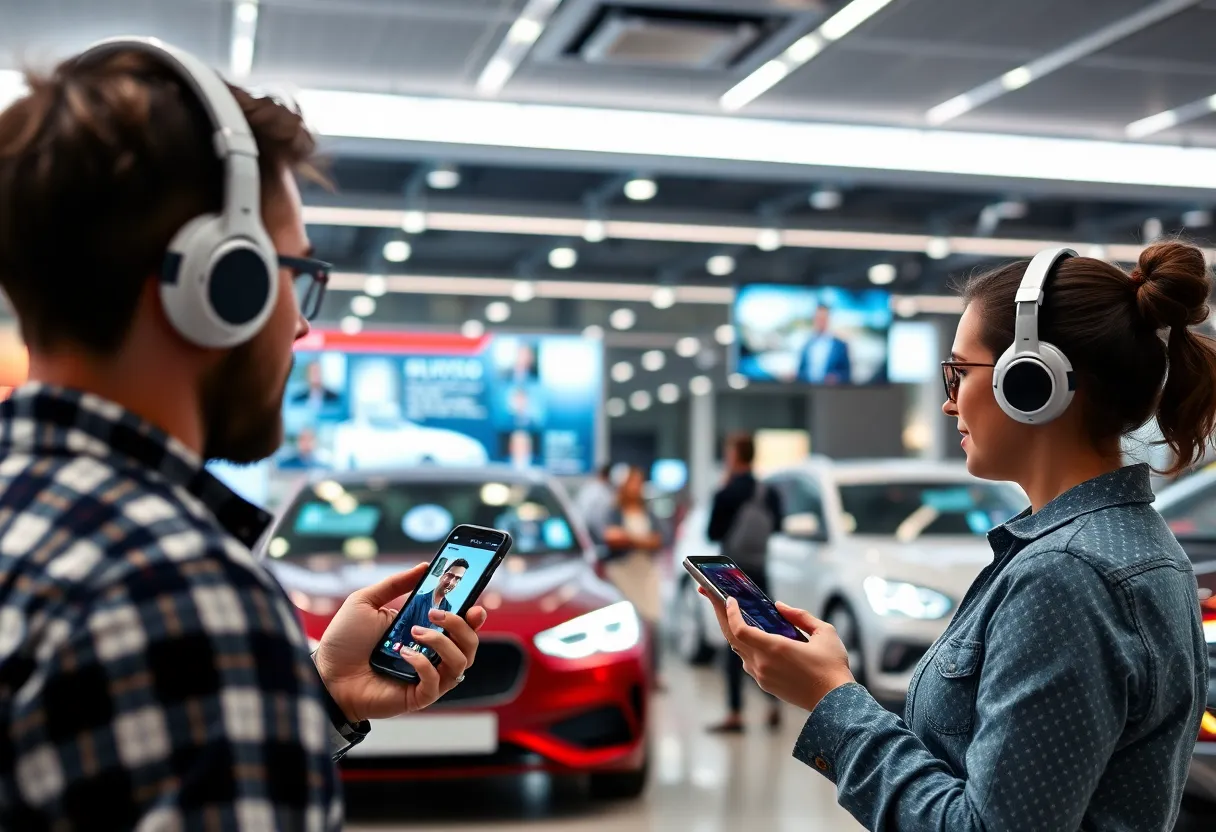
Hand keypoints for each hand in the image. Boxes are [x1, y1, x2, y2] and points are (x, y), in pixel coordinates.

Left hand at [313, 563, 487, 722]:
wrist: (324, 674)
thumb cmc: (344, 640)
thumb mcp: (366, 601)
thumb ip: (396, 583)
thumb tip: (424, 566)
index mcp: (424, 631)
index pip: (461, 624)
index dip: (474, 615)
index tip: (474, 604)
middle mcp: (431, 655)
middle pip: (470, 644)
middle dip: (460, 626)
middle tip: (437, 614)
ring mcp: (427, 677)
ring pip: (461, 663)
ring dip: (442, 643)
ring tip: (415, 632)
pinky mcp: (418, 697)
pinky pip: (436, 683)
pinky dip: (424, 665)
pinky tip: (404, 655)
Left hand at [699, 588, 853, 712]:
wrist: (834, 702)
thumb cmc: (832, 666)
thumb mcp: (824, 633)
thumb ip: (800, 616)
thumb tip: (779, 606)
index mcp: (775, 649)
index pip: (740, 629)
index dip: (730, 613)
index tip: (729, 599)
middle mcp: (762, 664)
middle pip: (732, 637)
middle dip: (720, 614)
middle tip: (711, 596)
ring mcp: (762, 676)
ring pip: (739, 650)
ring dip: (732, 630)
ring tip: (728, 613)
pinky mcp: (765, 685)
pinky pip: (748, 661)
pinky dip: (745, 645)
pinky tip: (749, 635)